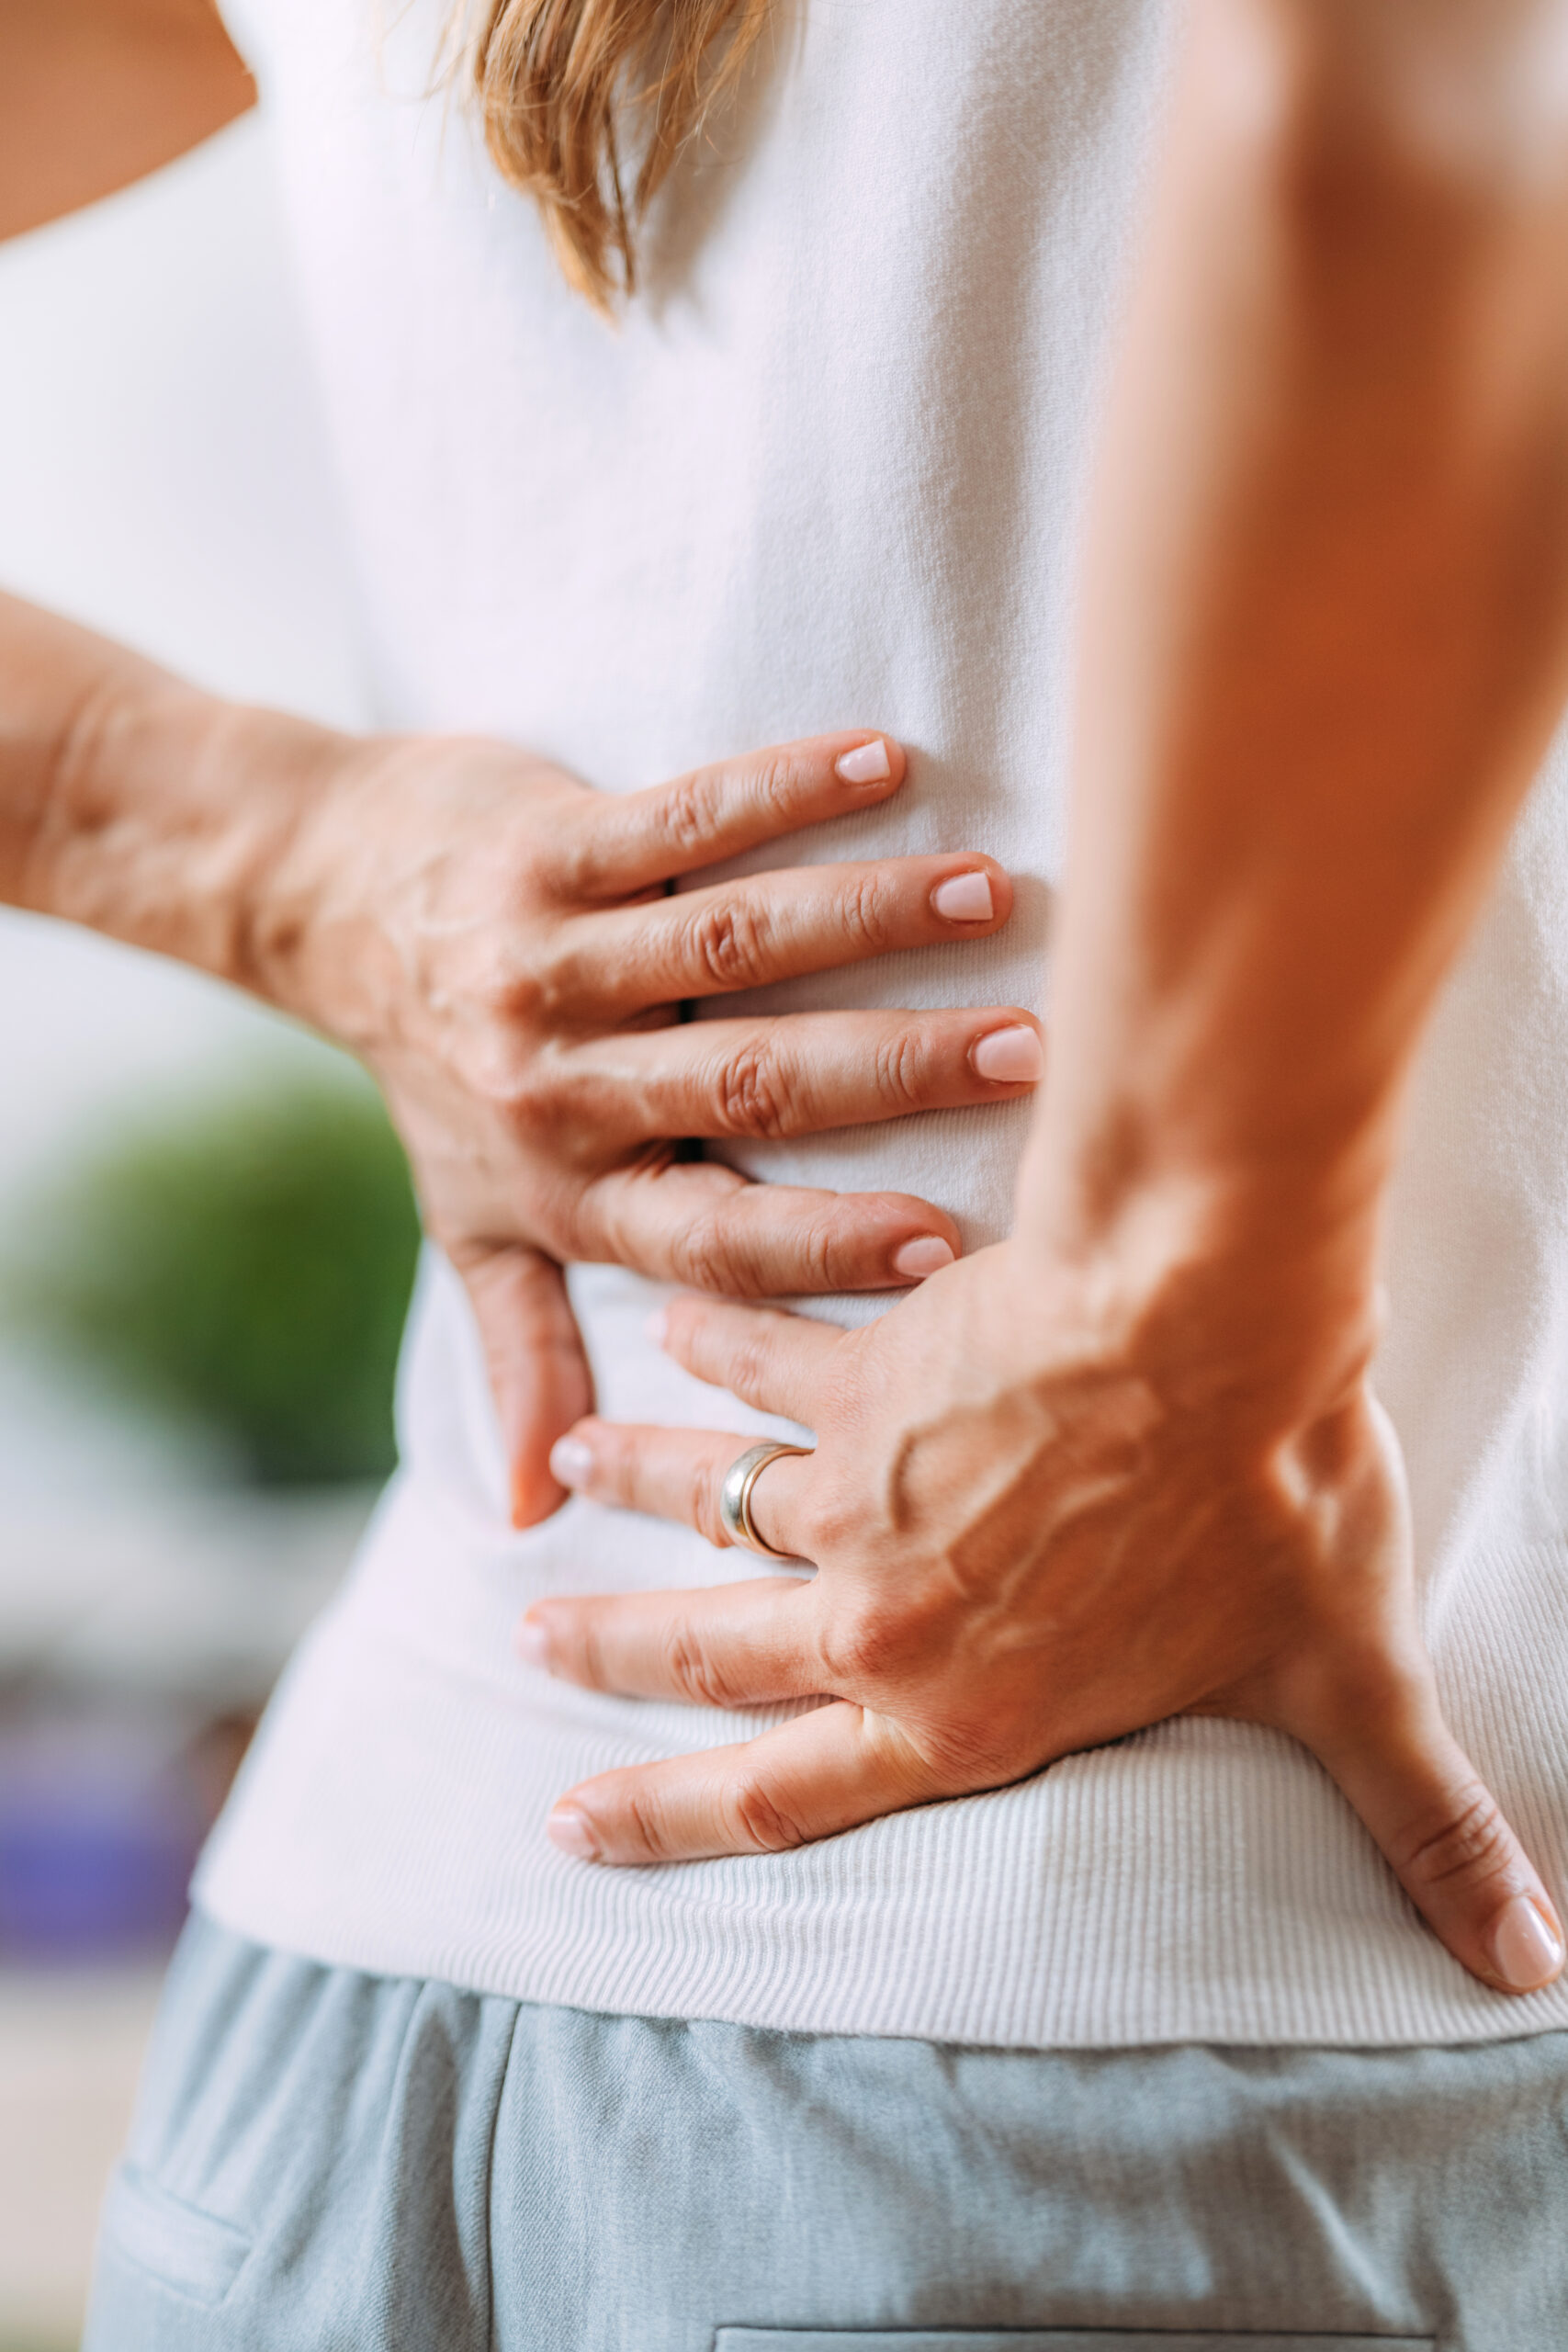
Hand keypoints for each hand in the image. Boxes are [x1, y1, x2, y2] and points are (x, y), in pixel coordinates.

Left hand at [262, 726, 1041, 1523]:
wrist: (326, 909)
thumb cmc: (434, 1084)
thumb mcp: (476, 1228)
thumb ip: (525, 1352)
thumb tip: (540, 1518)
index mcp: (572, 1190)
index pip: (714, 1235)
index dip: (826, 1249)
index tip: (954, 1256)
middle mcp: (561, 1083)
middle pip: (748, 1085)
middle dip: (899, 1070)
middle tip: (1033, 1055)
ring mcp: (547, 960)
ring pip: (726, 946)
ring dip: (867, 917)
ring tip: (992, 896)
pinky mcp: (543, 848)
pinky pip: (675, 820)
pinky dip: (778, 791)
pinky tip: (882, 764)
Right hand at [524, 1239, 1564, 1997]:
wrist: (1208, 1313)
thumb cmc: (1270, 1496)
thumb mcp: (1341, 1676)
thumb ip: (1416, 1819)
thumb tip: (1531, 1961)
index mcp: (960, 1713)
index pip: (773, 1795)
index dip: (661, 1818)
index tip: (569, 1819)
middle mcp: (878, 1619)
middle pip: (702, 1654)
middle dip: (605, 1656)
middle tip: (529, 1636)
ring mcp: (853, 1493)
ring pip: (704, 1501)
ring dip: (631, 1485)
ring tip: (565, 1471)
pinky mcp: (859, 1375)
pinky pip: (755, 1359)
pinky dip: (708, 1343)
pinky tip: (669, 1317)